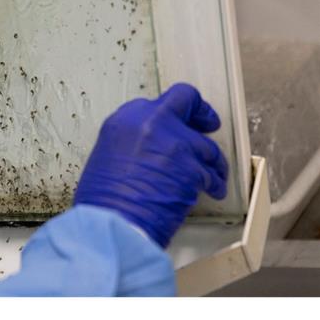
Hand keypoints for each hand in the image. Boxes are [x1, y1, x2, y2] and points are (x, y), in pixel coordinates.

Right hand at [73, 83, 228, 247]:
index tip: (177, 123)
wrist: (114, 220)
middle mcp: (151, 122)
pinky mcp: (194, 167)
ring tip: (212, 175)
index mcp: (124, 120)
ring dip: (211, 161)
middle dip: (200, 112)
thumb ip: (132, 143)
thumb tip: (150, 150)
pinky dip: (215, 183)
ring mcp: (175, 142)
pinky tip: (212, 190)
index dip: (170, 116)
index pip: (156, 103)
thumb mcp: (108, 156)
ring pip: (207, 144)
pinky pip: (213, 173)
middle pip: (186, 99)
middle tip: (208, 123)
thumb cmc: (104, 199)